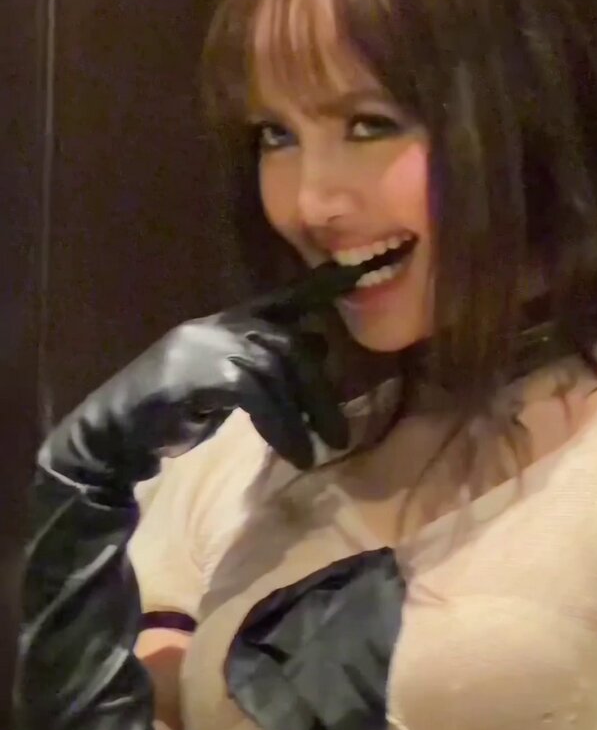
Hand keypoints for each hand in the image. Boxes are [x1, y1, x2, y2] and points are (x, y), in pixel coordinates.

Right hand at [40, 298, 348, 498]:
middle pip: (286, 343)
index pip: (277, 299)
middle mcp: (217, 325)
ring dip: (304, 414)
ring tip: (322, 448)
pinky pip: (255, 395)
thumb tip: (321, 343)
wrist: (115, 431)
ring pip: (275, 369)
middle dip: (319, 389)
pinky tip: (293, 452)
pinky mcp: (197, 374)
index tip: (349, 278)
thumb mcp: (227, 382)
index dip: (314, 288)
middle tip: (339, 433)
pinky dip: (281, 426)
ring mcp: (205, 345)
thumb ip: (266, 363)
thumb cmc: (173, 409)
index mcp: (224, 322)